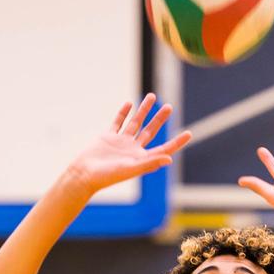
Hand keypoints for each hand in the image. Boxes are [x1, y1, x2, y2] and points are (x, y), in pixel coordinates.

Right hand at [71, 94, 190, 195]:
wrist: (83, 174)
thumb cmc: (107, 176)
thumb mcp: (130, 169)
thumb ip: (150, 163)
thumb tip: (169, 159)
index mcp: (142, 159)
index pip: (164, 149)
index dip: (177, 142)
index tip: (189, 133)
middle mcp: (133, 150)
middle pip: (151, 131)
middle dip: (160, 119)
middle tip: (170, 107)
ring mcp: (121, 143)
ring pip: (135, 123)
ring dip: (143, 110)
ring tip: (152, 96)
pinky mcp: (108, 137)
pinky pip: (118, 122)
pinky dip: (124, 113)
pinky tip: (130, 103)